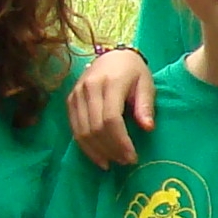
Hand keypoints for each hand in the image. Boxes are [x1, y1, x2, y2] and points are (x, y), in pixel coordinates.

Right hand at [68, 46, 155, 166]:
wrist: (112, 55)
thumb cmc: (133, 71)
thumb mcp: (146, 84)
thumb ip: (146, 105)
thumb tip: (148, 128)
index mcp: (110, 82)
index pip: (111, 119)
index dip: (121, 141)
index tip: (132, 157)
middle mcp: (88, 88)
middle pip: (95, 127)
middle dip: (111, 149)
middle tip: (125, 162)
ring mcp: (76, 95)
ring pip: (82, 131)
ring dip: (97, 151)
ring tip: (113, 163)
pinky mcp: (70, 101)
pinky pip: (74, 128)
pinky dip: (85, 146)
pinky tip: (98, 157)